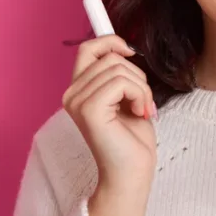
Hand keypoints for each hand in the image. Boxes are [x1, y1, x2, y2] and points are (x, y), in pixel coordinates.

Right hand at [62, 35, 156, 215]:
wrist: (132, 174)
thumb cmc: (132, 140)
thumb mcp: (127, 97)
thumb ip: (119, 74)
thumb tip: (123, 45)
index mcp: (78, 90)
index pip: (88, 48)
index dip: (110, 41)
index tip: (130, 50)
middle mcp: (71, 94)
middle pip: (109, 56)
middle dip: (137, 76)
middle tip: (143, 102)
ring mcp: (77, 101)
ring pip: (118, 68)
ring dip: (141, 88)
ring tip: (142, 110)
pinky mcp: (89, 110)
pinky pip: (121, 82)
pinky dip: (140, 94)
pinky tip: (141, 114)